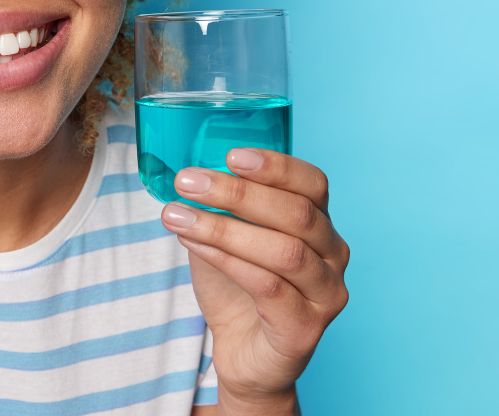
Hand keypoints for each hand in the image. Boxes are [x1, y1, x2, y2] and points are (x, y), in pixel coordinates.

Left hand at [159, 148, 348, 410]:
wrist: (243, 354)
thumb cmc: (237, 289)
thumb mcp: (225, 237)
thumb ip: (219, 206)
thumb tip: (189, 172)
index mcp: (320, 227)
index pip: (312, 184)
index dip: (275, 166)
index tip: (231, 154)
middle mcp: (333, 257)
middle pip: (296, 214)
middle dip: (238, 193)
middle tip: (188, 181)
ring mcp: (326, 295)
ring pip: (283, 251)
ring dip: (223, 227)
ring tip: (176, 214)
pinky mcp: (305, 328)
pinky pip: (268, 287)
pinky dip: (226, 260)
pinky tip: (193, 243)